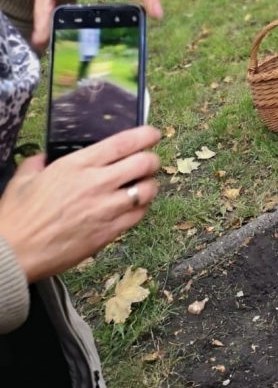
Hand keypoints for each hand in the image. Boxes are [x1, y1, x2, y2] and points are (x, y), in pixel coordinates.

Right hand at [0, 126, 161, 282]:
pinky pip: (138, 216)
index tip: (153, 134)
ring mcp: (106, 209)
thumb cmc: (17, 216)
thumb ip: (39, 162)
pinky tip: (132, 208)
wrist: (13, 253)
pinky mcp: (109, 233)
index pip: (124, 143)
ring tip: (142, 186)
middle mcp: (97, 183)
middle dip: (151, 160)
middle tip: (148, 162)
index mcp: (78, 165)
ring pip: (147, 190)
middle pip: (144, 163)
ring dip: (149, 185)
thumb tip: (45, 157)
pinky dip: (140, 209)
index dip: (145, 135)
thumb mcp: (23, 178)